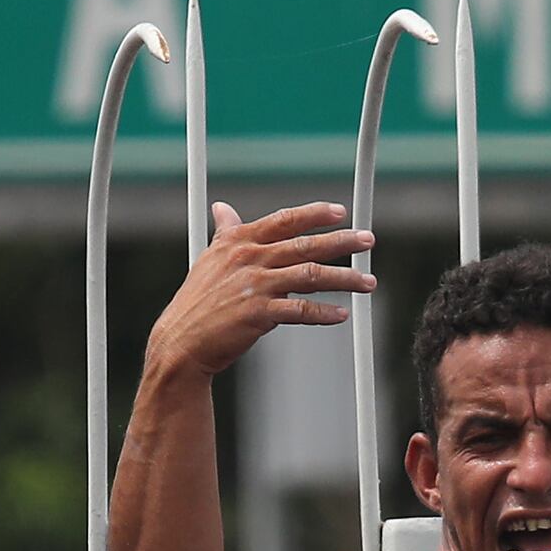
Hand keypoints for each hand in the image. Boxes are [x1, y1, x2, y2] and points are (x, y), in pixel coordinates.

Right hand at [145, 201, 373, 389]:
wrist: (182, 341)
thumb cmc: (197, 302)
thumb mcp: (209, 259)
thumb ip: (225, 233)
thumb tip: (222, 208)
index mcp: (239, 241)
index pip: (284, 220)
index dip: (315, 214)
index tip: (341, 212)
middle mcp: (249, 258)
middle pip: (305, 245)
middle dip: (342, 241)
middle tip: (369, 240)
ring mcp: (255, 286)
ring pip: (311, 276)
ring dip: (344, 278)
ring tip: (368, 282)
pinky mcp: (259, 314)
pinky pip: (300, 310)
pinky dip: (323, 312)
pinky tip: (341, 314)